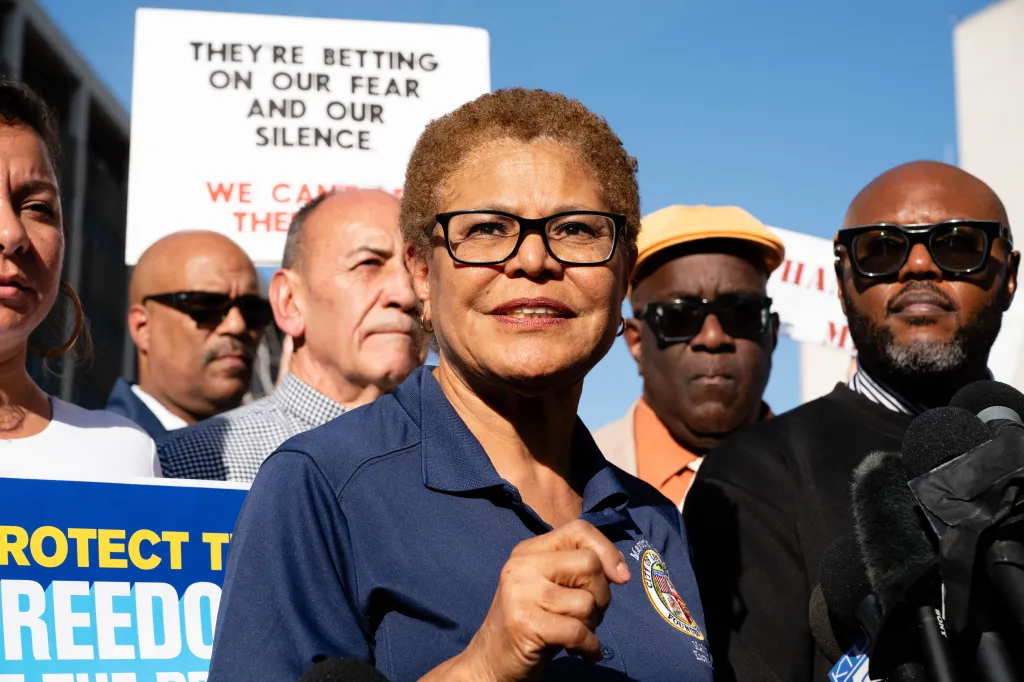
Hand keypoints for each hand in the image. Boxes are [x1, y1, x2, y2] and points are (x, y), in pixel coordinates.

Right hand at [425, 519, 630, 681]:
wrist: (491, 662)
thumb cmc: (533, 623)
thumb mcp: (551, 587)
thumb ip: (577, 570)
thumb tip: (620, 570)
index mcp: (528, 550)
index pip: (579, 530)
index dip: (607, 550)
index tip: (620, 577)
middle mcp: (521, 565)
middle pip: (589, 564)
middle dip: (602, 594)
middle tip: (590, 614)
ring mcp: (520, 593)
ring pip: (586, 601)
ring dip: (592, 624)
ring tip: (576, 633)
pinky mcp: (524, 624)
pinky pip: (578, 632)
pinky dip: (590, 646)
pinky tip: (583, 651)